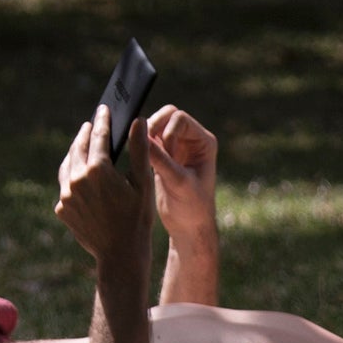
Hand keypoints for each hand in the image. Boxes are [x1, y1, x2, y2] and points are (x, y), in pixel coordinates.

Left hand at [54, 108, 155, 268]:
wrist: (120, 253)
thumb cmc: (137, 217)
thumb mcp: (142, 182)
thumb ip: (139, 149)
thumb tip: (138, 120)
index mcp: (98, 170)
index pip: (98, 136)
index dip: (102, 120)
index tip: (104, 108)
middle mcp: (77, 180)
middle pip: (78, 147)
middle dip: (85, 133)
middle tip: (91, 124)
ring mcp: (66, 195)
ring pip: (68, 165)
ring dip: (75, 152)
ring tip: (83, 145)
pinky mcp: (62, 208)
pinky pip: (65, 185)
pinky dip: (72, 176)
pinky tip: (80, 174)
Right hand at [145, 107, 218, 234]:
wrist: (188, 227)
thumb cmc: (192, 208)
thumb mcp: (178, 183)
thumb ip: (162, 160)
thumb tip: (142, 138)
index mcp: (203, 142)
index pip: (180, 119)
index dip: (167, 131)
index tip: (164, 153)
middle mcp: (191, 140)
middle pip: (167, 115)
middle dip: (154, 127)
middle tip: (146, 147)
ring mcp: (176, 147)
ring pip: (155, 126)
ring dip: (145, 136)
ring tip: (142, 156)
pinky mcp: (162, 156)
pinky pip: (148, 140)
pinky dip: (141, 146)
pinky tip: (138, 160)